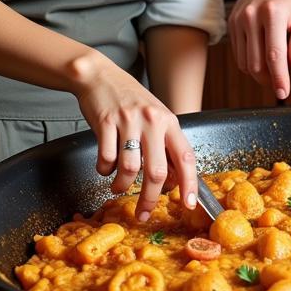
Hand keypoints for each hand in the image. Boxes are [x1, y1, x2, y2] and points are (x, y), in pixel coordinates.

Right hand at [68, 52, 197, 221]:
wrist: (100, 76)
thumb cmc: (130, 100)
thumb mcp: (156, 117)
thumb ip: (165, 144)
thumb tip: (172, 180)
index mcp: (169, 121)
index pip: (186, 157)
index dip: (190, 184)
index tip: (189, 205)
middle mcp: (152, 121)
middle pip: (157, 171)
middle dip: (150, 199)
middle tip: (143, 214)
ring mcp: (129, 121)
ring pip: (130, 169)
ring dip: (122, 186)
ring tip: (117, 187)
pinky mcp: (105, 122)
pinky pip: (107, 158)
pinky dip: (104, 170)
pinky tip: (105, 168)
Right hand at [228, 0, 290, 99]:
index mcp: (273, 13)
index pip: (274, 55)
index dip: (279, 78)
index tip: (284, 93)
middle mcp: (251, 16)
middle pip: (257, 63)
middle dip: (270, 79)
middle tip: (282, 82)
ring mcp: (238, 20)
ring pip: (245, 63)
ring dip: (260, 73)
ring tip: (275, 67)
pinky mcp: (231, 24)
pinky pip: (239, 55)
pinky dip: (251, 63)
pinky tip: (262, 56)